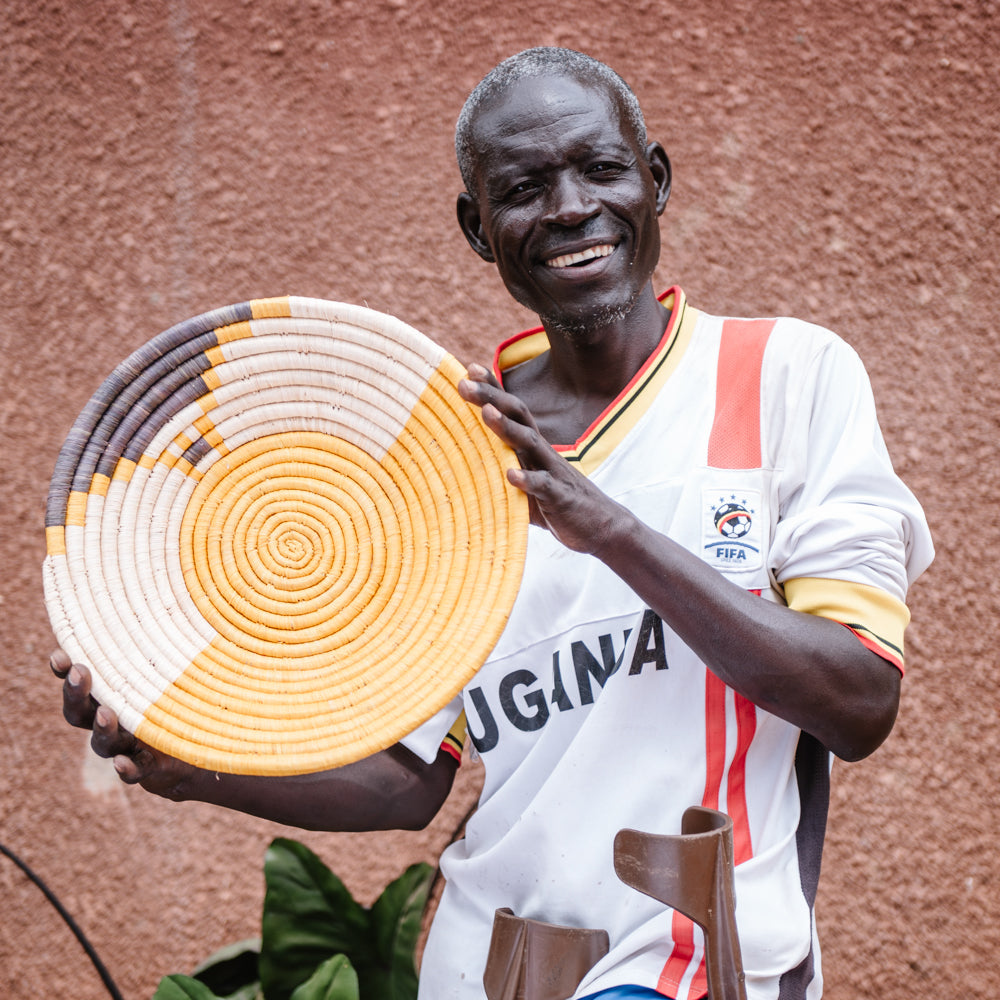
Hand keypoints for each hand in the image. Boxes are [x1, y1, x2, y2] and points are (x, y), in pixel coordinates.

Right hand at [50, 649, 196, 798]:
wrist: (198, 747)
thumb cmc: (179, 695)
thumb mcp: (173, 665)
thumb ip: (163, 641)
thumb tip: (165, 594)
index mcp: (111, 693)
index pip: (78, 680)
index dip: (65, 670)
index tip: (60, 654)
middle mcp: (111, 719)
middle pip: (80, 711)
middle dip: (77, 692)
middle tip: (80, 673)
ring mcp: (127, 745)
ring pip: (103, 741)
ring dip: (103, 727)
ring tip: (106, 715)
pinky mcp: (148, 767)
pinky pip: (134, 771)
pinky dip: (127, 769)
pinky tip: (123, 764)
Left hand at [458, 364, 630, 554]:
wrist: (602, 526)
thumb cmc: (557, 503)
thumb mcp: (526, 481)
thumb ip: (503, 469)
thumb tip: (467, 467)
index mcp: (532, 447)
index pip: (512, 410)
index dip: (493, 388)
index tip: (469, 368)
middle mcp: (542, 452)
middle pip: (518, 416)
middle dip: (492, 397)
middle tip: (464, 382)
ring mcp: (553, 472)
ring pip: (529, 443)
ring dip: (507, 427)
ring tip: (486, 412)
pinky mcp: (560, 497)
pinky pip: (543, 486)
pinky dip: (527, 479)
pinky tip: (511, 475)